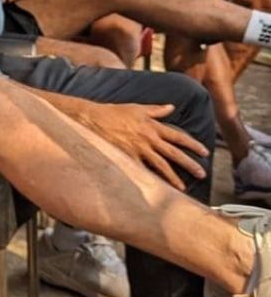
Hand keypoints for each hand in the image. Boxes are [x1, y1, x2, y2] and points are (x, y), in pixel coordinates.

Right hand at [80, 102, 208, 189]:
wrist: (93, 119)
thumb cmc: (114, 112)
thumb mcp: (137, 108)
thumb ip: (156, 110)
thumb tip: (171, 107)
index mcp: (153, 126)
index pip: (178, 137)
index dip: (193, 144)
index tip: (205, 152)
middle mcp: (149, 139)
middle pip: (174, 153)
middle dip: (190, 164)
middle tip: (202, 173)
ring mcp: (138, 149)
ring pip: (161, 165)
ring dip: (173, 177)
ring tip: (183, 187)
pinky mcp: (127, 157)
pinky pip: (142, 170)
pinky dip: (150, 180)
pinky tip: (157, 189)